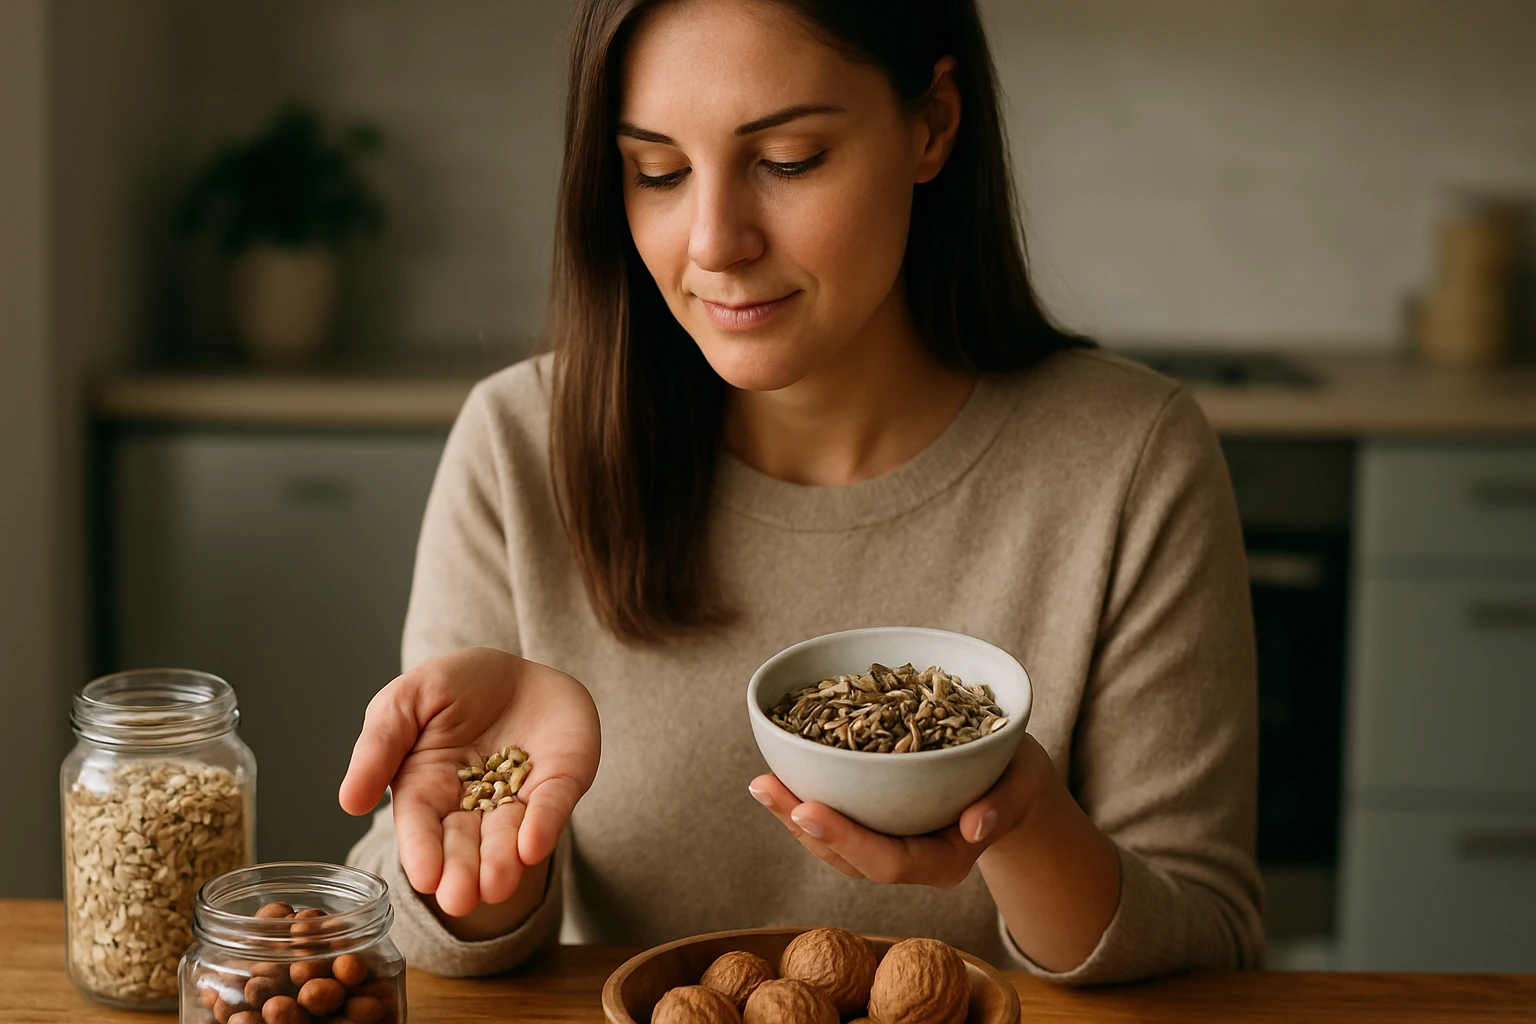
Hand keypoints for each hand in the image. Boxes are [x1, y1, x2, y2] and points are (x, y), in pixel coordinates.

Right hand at [339, 647, 599, 916]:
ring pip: (509, 835)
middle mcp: (473, 804)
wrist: (517, 667)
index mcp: (426, 788)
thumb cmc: (452, 687)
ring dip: (504, 861)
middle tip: (462, 900)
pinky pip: (552, 805)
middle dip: (464, 872)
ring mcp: (519, 796)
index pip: (421, 828)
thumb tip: (349, 802)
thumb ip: (378, 746)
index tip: (425, 878)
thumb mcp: (404, 702)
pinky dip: (544, 824)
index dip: (423, 853)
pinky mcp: (560, 782)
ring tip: (498, 885)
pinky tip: (534, 845)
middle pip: (465, 844)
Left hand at [748, 735, 1053, 887]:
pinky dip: (804, 800)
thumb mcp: (1023, 784)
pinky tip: (779, 776)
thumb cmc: (1018, 777)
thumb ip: (1004, 806)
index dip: (845, 839)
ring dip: (792, 814)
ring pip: (833, 845)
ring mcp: (891, 846)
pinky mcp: (877, 826)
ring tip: (761, 783)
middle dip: (801, 824)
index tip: (807, 810)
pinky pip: (836, 822)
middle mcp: (911, 862)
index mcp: (946, 860)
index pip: (888, 861)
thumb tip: (974, 827)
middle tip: (764, 787)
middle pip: (848, 857)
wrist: (1014, 782)